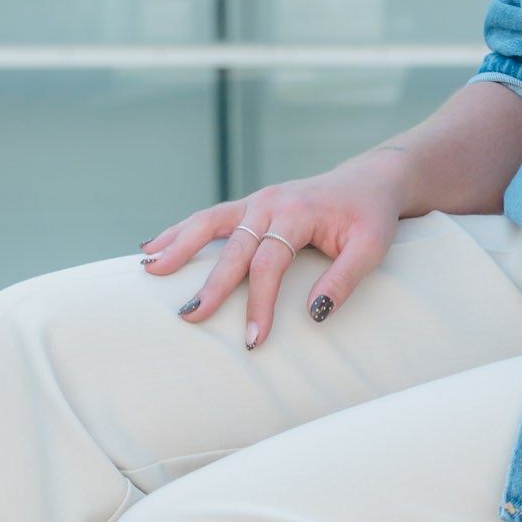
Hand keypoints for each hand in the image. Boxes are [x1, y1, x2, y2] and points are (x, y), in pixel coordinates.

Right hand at [139, 147, 409, 349]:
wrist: (370, 180)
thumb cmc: (370, 218)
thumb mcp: (371, 248)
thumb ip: (345, 279)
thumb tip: (314, 314)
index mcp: (297, 212)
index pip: (270, 263)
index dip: (259, 302)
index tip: (253, 340)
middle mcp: (270, 203)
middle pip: (233, 247)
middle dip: (210, 284)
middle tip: (189, 315)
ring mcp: (256, 201)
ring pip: (209, 223)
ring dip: (178, 246)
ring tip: (149, 271)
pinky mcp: (249, 206)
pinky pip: (209, 218)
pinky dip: (180, 231)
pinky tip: (153, 248)